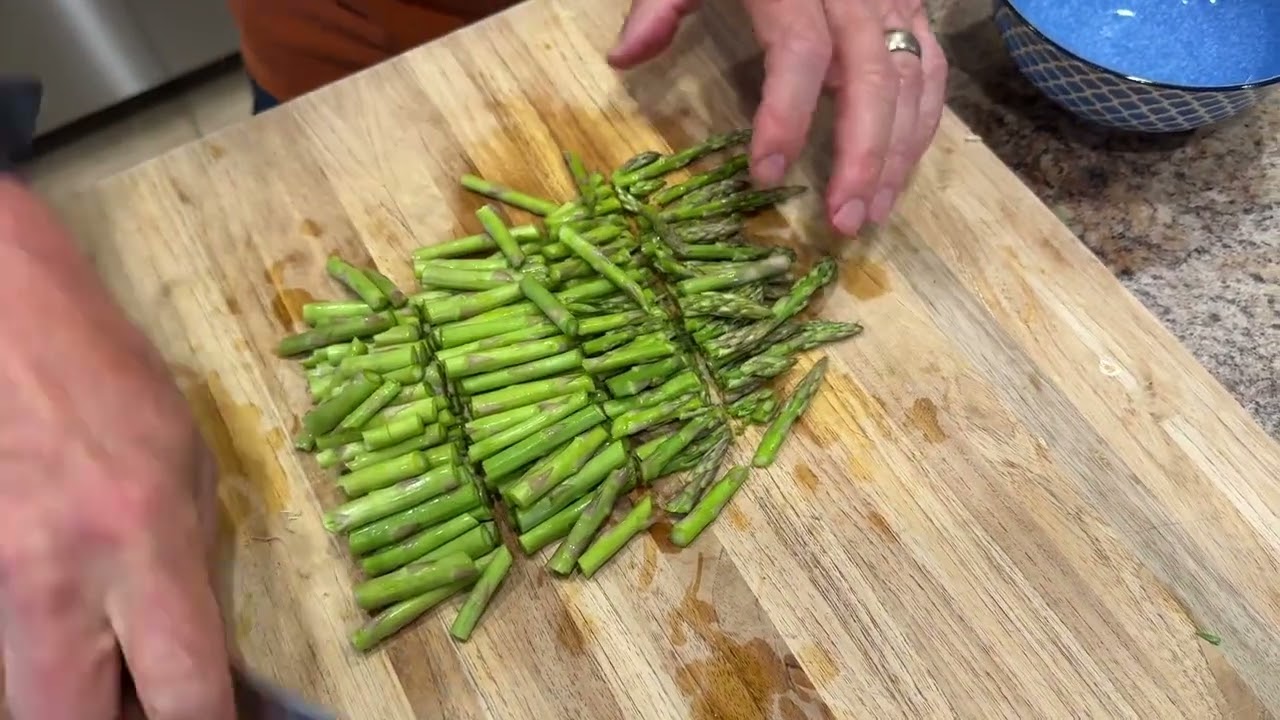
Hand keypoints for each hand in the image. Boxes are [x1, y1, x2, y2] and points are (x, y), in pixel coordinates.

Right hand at [0, 178, 234, 719]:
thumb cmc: (104, 377)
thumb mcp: (186, 460)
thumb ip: (193, 562)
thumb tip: (201, 649)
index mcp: (140, 541)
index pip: (185, 692)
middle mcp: (58, 580)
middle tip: (149, 702)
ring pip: (24, 702)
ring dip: (74, 700)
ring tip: (111, 660)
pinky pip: (0, 651)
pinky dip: (36, 658)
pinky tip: (68, 629)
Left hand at [608, 0, 947, 234]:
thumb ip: (661, 2)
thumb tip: (623, 58)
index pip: (801, 51)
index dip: (786, 115)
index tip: (766, 174)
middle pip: (873, 76)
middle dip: (862, 156)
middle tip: (843, 222)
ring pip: (912, 79)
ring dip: (897, 154)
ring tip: (870, 215)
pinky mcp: (914, 7)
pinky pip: (931, 69)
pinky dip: (921, 125)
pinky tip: (897, 174)